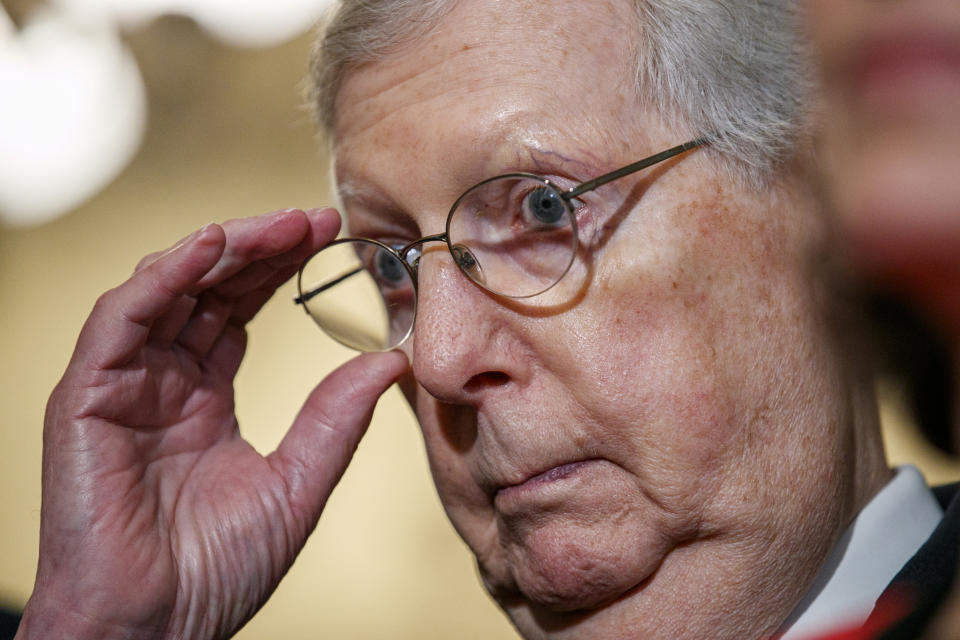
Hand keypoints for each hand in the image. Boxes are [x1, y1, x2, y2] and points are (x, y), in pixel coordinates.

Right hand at [16, 209, 407, 639]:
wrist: (156, 629)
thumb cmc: (216, 569)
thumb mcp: (297, 483)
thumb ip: (335, 419)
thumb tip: (390, 362)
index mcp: (203, 396)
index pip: (239, 310)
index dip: (279, 269)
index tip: (329, 236)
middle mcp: (161, 380)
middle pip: (207, 289)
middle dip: (259, 246)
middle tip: (314, 217)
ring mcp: (122, 384)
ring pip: (166, 290)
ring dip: (220, 248)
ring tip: (279, 224)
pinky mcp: (86, 397)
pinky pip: (120, 319)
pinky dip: (161, 278)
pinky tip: (208, 247)